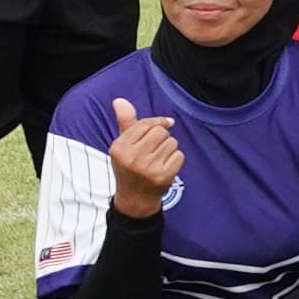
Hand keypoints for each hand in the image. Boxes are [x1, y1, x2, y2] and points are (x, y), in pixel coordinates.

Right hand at [107, 96, 181, 214]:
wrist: (135, 198)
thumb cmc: (129, 166)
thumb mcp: (123, 145)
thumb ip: (125, 122)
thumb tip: (120, 100)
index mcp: (119, 148)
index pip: (146, 124)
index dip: (158, 122)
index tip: (164, 124)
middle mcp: (132, 157)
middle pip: (161, 132)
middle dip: (162, 137)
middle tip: (154, 149)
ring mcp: (148, 168)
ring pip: (172, 143)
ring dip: (169, 148)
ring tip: (158, 159)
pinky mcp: (163, 176)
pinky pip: (179, 155)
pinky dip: (175, 159)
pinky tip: (165, 167)